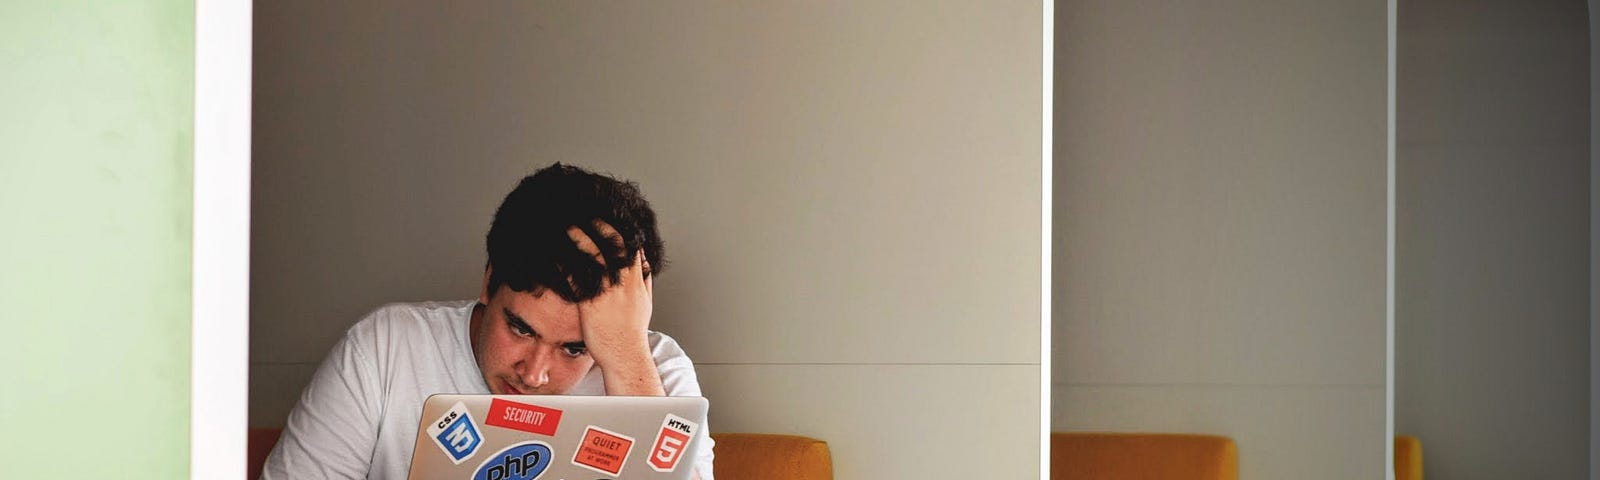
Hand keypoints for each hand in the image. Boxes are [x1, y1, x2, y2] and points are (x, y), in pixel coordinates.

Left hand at [567, 222, 663, 395]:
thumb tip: (646, 265)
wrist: (625, 354)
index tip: (610, 217)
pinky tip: (557, 255)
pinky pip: (579, 278)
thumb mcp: (645, 303)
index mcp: (637, 281)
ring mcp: (608, 292)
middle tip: (588, 214)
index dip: (621, 229)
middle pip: (614, 245)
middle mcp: (624, 283)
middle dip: (601, 227)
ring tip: (568, 226)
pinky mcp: (591, 303)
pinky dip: (568, 264)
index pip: (631, 247)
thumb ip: (644, 281)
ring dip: (581, 238)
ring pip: (596, 257)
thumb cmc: (632, 333)